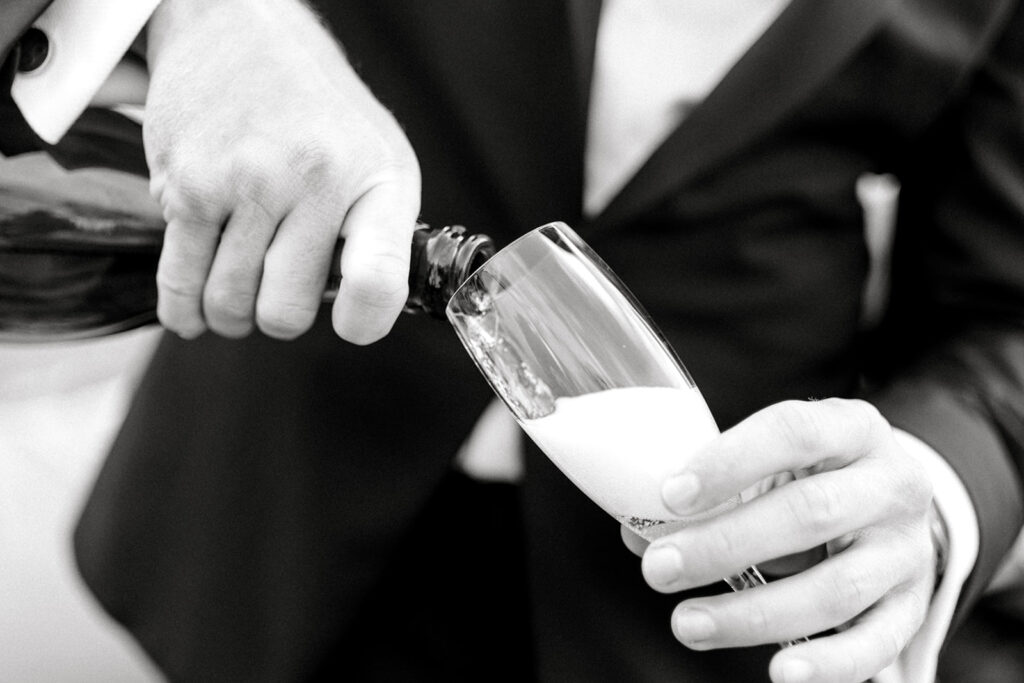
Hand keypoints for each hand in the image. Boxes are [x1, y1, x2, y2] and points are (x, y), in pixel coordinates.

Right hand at [145, 0, 420, 341]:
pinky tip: (195, 309)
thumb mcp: (382, 162)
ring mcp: (244, 184)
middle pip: (284, 312)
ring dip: (232, 314)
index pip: (376, 279)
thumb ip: (381, 239)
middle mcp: (311, 182)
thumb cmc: (322, 115)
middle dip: (279, 316)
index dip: (362, 319)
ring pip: (227, 305)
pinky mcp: (185, 187)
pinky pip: (178, 284)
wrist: (240, 32)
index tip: (349, 321)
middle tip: (280, 290)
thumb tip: (359, 317)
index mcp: (375, 181)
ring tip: (243, 292)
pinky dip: (185, 309)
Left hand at [623, 398, 937, 682]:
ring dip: (753, 613)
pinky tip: (780, 672)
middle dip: (725, 545)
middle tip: (659, 568)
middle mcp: (891, 484)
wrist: (889, 502)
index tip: (671, 496)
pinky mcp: (910, 606)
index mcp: (852, 428)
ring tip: (688, 623)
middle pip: (810, 514)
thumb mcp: (771, 461)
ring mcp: (906, 549)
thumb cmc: (812, 475)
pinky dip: (827, 664)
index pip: (793, 431)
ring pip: (836, 588)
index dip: (729, 462)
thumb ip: (711, 490)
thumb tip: (640, 534)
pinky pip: (874, 643)